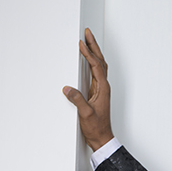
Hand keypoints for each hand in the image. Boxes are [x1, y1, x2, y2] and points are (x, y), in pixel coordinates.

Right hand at [63, 28, 113, 150]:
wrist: (102, 138)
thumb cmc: (96, 128)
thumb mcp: (85, 114)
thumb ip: (77, 100)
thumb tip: (68, 88)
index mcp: (103, 89)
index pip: (96, 66)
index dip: (88, 54)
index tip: (81, 43)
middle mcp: (103, 87)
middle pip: (100, 61)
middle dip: (93, 46)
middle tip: (88, 32)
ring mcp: (101, 89)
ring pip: (98, 65)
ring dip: (93, 52)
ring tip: (87, 41)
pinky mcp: (97, 92)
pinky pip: (95, 72)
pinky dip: (91, 62)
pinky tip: (87, 60)